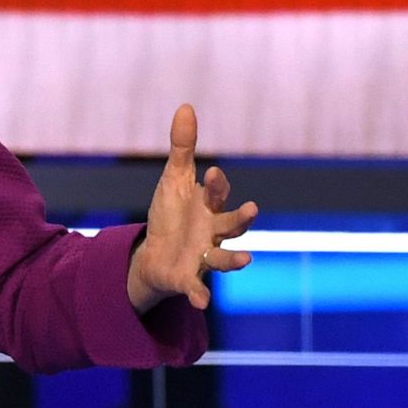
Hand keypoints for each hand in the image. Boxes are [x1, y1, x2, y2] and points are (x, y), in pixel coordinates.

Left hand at [127, 104, 258, 313]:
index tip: (213, 172)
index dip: (217, 185)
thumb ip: (182, 148)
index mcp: (208, 208)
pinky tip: (201, 302)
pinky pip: (196, 288)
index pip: (217, 194)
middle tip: (252, 210)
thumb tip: (186, 105)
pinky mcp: (187, 278)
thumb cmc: (171, 215)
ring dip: (234, 259)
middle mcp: (212, 233)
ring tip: (245, 259)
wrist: (156, 254)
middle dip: (241, 219)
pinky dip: (200, 294)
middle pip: (231, 226)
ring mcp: (202, 257)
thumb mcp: (172, 180)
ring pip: (223, 258)